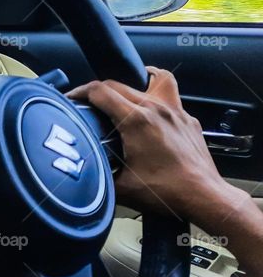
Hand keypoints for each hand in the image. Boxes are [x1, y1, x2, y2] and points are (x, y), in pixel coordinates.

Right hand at [70, 67, 262, 276]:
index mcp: (136, 120)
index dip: (80, 92)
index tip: (72, 98)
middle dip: (98, 90)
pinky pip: (170, 96)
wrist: (204, 196)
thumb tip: (82, 170)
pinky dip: (155, 98)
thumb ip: (97, 174)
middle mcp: (156, 109)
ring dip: (132, 83)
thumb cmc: (168, 192)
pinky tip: (149, 113)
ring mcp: (175, 112)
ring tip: (123, 93)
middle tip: (88, 102)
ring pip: (151, 80)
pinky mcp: (188, 120)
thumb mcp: (121, 188)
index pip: (100, 91)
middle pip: (119, 83)